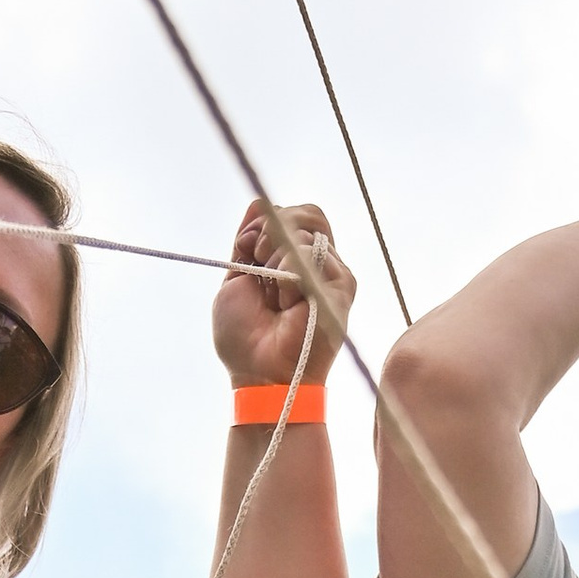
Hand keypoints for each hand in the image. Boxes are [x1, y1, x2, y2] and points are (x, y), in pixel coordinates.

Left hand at [214, 199, 352, 386]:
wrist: (260, 375)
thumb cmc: (246, 340)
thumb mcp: (236, 279)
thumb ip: (247, 240)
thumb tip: (259, 202)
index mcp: (297, 262)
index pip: (291, 216)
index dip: (265, 225)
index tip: (248, 253)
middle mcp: (319, 265)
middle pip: (306, 212)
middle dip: (271, 230)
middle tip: (259, 265)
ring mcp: (333, 274)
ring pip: (306, 227)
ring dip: (276, 256)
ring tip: (273, 295)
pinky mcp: (342, 285)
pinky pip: (312, 252)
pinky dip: (287, 274)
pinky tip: (286, 303)